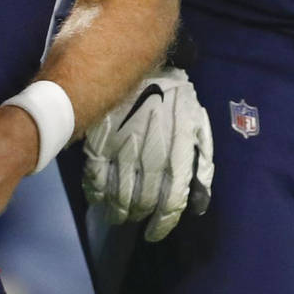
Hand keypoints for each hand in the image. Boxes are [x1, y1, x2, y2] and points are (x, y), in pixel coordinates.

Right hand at [83, 66, 214, 241]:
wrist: (139, 60)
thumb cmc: (173, 96)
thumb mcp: (196, 125)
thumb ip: (200, 165)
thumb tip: (199, 204)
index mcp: (176, 152)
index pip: (170, 201)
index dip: (162, 223)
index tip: (155, 233)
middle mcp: (149, 155)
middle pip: (140, 201)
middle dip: (137, 216)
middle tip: (133, 220)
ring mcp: (121, 148)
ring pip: (117, 194)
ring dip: (117, 210)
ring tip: (117, 215)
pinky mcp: (98, 140)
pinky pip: (94, 176)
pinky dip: (95, 193)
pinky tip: (98, 198)